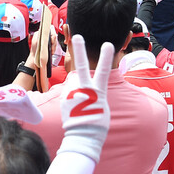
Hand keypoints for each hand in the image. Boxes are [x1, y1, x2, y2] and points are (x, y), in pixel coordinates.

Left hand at [59, 35, 112, 162]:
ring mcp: (73, 93)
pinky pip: (69, 92)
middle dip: (80, 50)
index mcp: (98, 92)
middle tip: (77, 36)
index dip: (106, 57)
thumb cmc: (97, 123)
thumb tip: (86, 87)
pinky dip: (72, 97)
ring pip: (75, 84)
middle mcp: (84, 89)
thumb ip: (95, 93)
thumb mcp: (102, 106)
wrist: (83, 136)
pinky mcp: (64, 97)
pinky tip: (74, 108)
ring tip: (81, 106)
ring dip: (77, 91)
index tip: (108, 44)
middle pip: (82, 66)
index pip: (103, 71)